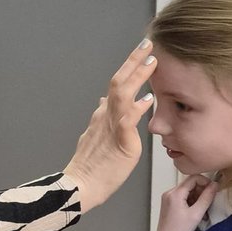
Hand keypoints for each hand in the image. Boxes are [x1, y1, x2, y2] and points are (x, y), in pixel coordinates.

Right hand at [63, 40, 156, 212]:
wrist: (80, 186)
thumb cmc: (92, 167)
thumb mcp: (96, 136)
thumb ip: (103, 117)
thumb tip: (105, 99)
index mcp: (103, 115)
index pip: (117, 85)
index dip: (128, 68)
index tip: (141, 54)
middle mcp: (105, 115)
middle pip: (118, 81)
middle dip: (132, 61)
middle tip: (147, 44)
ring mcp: (111, 126)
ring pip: (122, 93)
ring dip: (137, 75)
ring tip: (151, 60)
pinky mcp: (119, 141)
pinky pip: (128, 119)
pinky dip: (138, 107)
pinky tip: (149, 98)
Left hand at [156, 174, 217, 230]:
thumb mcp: (197, 214)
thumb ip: (207, 197)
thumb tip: (214, 186)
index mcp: (175, 194)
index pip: (193, 178)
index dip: (205, 182)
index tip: (213, 189)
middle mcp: (169, 193)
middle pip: (190, 184)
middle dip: (201, 191)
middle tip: (208, 202)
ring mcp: (168, 198)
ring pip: (187, 191)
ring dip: (197, 198)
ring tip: (203, 211)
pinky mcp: (168, 204)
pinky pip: (182, 197)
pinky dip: (191, 202)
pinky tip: (196, 212)